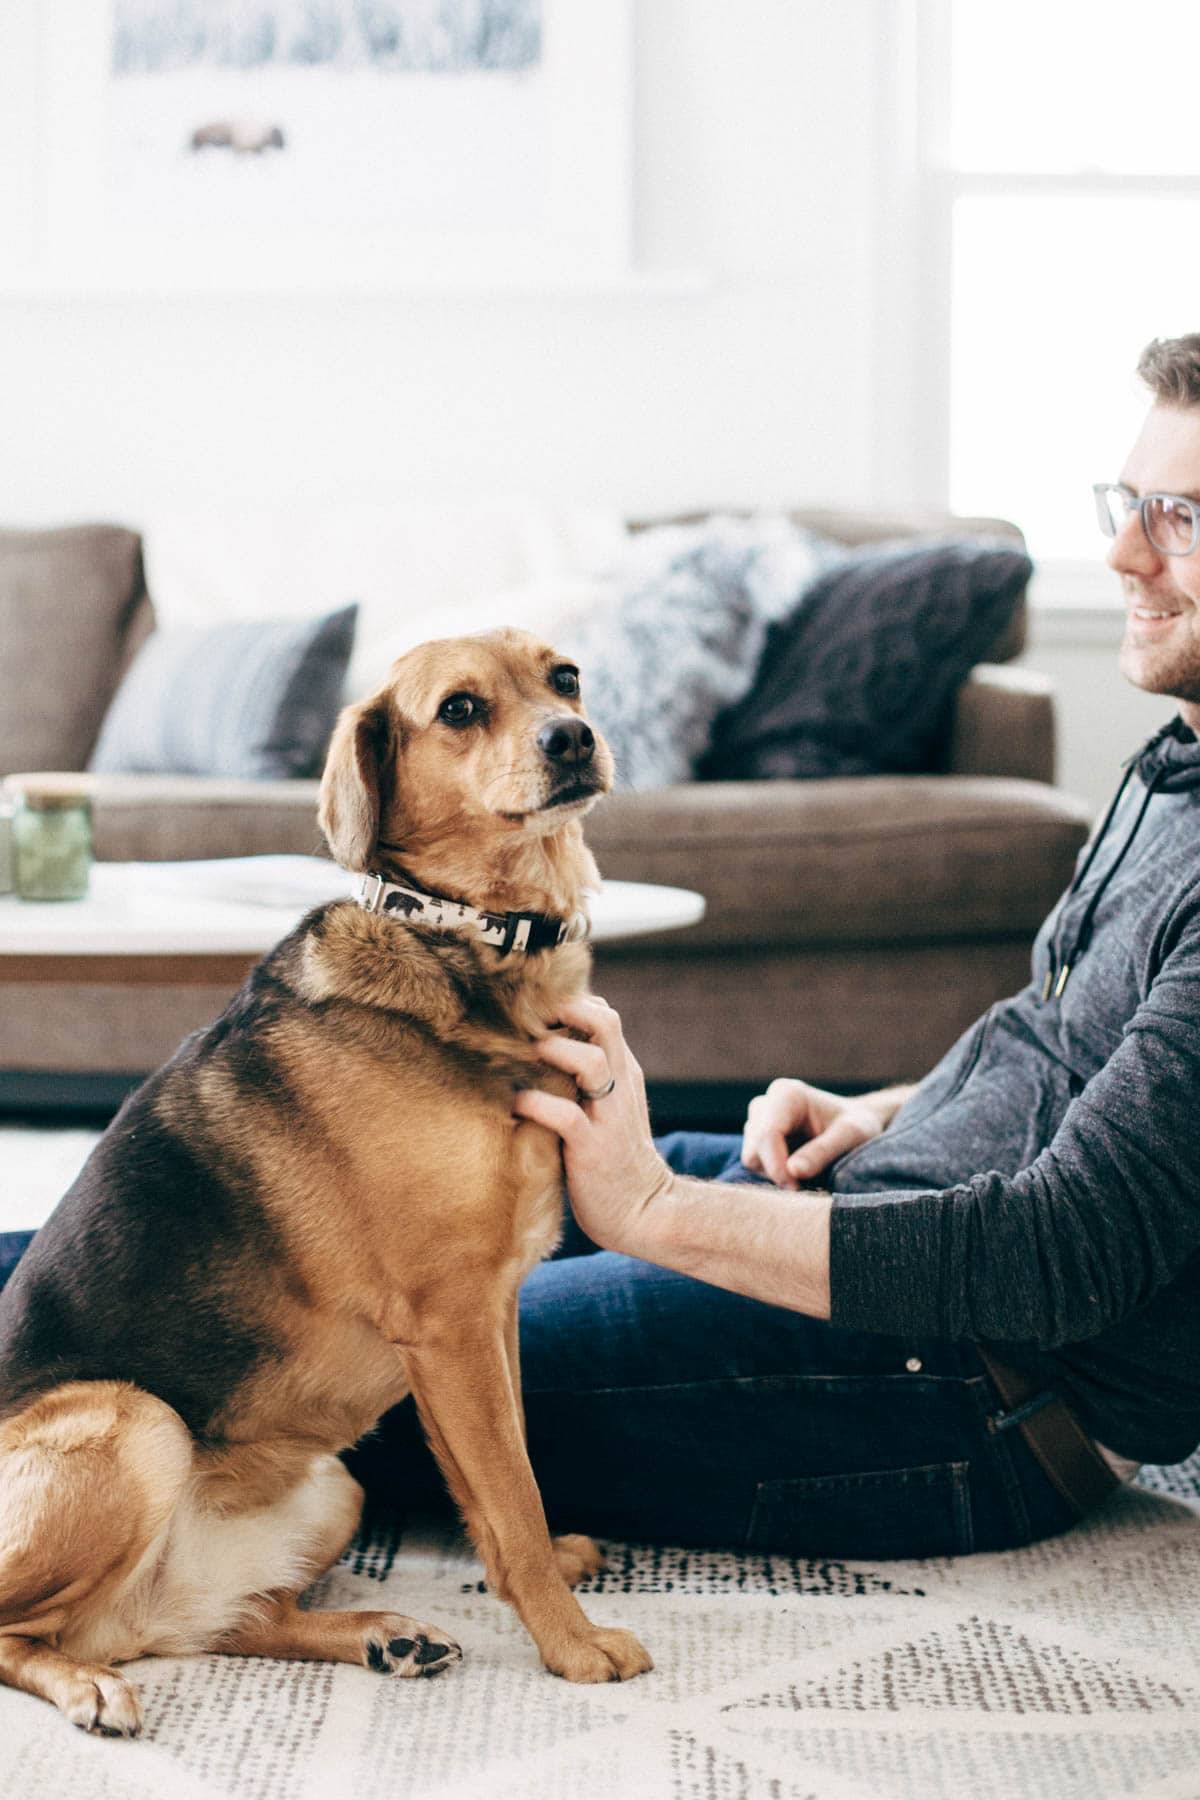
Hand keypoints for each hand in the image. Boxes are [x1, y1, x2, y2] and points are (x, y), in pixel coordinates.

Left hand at [512, 997, 672, 1255]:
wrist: (646, 1213)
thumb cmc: (615, 1160)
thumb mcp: (609, 1109)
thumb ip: (587, 1081)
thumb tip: (540, 1052)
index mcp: (623, 1074)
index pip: (605, 1016)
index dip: (570, 1003)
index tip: (533, 1011)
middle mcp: (620, 1087)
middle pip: (606, 1022)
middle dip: (565, 1010)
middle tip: (527, 1020)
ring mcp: (609, 1117)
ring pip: (591, 1061)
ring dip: (552, 1052)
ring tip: (523, 1059)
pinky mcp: (593, 1149)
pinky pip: (566, 1115)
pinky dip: (537, 1104)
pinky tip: (517, 1104)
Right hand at [741, 1078, 888, 1188]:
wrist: (858, 1121)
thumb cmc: (858, 1124)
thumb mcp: (851, 1135)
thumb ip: (823, 1151)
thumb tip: (793, 1171)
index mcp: (787, 1095)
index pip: (766, 1135)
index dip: (777, 1166)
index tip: (797, 1188)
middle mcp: (766, 1104)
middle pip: (754, 1149)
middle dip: (776, 1172)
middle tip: (804, 1187)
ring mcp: (759, 1121)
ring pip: (752, 1158)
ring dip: (776, 1173)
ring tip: (808, 1173)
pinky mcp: (758, 1138)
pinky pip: (757, 1164)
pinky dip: (776, 1173)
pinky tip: (799, 1170)